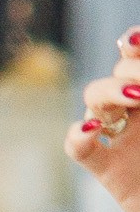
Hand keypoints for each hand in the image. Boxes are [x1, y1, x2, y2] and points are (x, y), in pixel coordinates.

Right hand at [71, 34, 139, 211]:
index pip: (135, 56)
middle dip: (131, 68)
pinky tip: (93, 129)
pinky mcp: (108, 169)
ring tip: (137, 97)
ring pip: (93, 99)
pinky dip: (78, 135)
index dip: (134, 42)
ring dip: (110, 91)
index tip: (137, 41)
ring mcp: (119, 137)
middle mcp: (136, 110)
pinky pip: (78, 148)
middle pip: (117, 71)